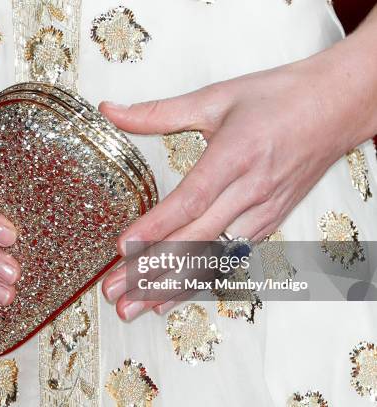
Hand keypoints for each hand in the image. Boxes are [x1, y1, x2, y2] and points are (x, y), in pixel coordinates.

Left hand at [99, 50, 375, 319]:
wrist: (338, 107)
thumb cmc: (279, 99)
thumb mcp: (216, 97)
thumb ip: (158, 111)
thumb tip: (110, 111)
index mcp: (236, 155)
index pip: (191, 200)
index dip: (157, 226)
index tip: (123, 247)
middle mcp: (251, 191)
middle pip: (196, 239)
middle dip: (152, 269)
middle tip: (114, 291)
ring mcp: (263, 212)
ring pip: (212, 258)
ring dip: (171, 285)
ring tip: (135, 306)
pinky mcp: (269, 223)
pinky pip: (228, 258)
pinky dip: (198, 279)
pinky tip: (172, 295)